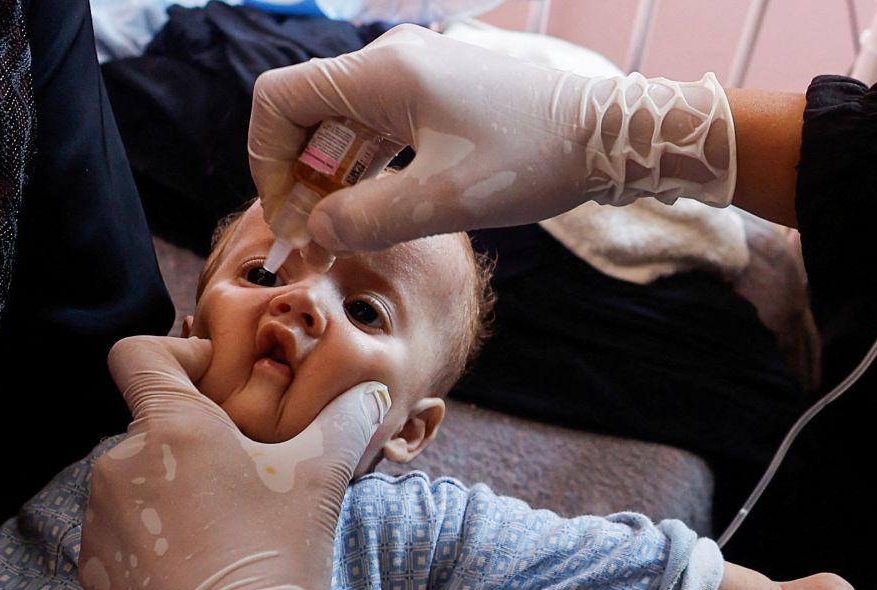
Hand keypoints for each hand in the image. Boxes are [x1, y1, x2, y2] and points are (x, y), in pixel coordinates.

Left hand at [81, 335, 390, 589]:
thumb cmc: (277, 558)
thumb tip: (368, 393)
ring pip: (137, 477)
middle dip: (193, 439)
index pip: (137, 354)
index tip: (217, 387)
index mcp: (172, 426)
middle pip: (150, 423)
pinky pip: (123, 527)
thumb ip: (344, 421)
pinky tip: (198, 561)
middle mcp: (121, 462)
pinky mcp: (94, 565)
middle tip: (245, 474)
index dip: (177, 357)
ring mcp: (101, 517)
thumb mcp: (320, 478)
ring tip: (224, 525)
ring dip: (172, 487)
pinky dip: (155, 533)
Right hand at [249, 24, 734, 253]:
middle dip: (297, 176)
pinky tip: (368, 212)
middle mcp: (391, 63)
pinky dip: (364, 171)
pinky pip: (378, 131)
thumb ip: (367, 219)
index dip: (266, 159)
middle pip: (308, 114)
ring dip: (330, 178)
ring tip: (334, 234)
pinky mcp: (437, 99)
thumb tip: (316, 232)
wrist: (610, 138)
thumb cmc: (532, 160)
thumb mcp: (443, 201)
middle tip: (308, 238)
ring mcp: (415, 79)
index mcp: (383, 72)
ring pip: (342, 126)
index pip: (280, 99)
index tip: (286, 214)